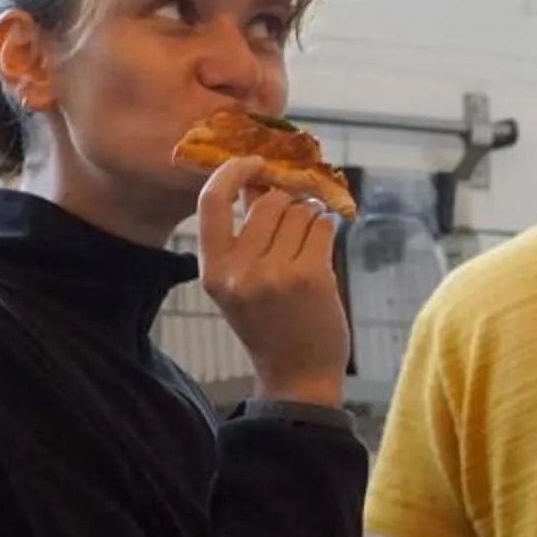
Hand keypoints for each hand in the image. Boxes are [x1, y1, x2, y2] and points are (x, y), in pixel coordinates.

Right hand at [197, 155, 348, 407]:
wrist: (297, 374)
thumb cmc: (269, 323)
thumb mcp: (239, 285)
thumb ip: (242, 238)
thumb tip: (259, 180)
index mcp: (213, 271)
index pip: (210, 203)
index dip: (232, 173)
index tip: (253, 162)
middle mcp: (240, 271)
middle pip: (267, 203)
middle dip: (287, 203)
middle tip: (296, 219)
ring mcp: (275, 274)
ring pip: (299, 212)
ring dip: (310, 217)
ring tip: (310, 240)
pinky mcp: (311, 276)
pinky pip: (322, 227)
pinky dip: (327, 229)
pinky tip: (323, 248)